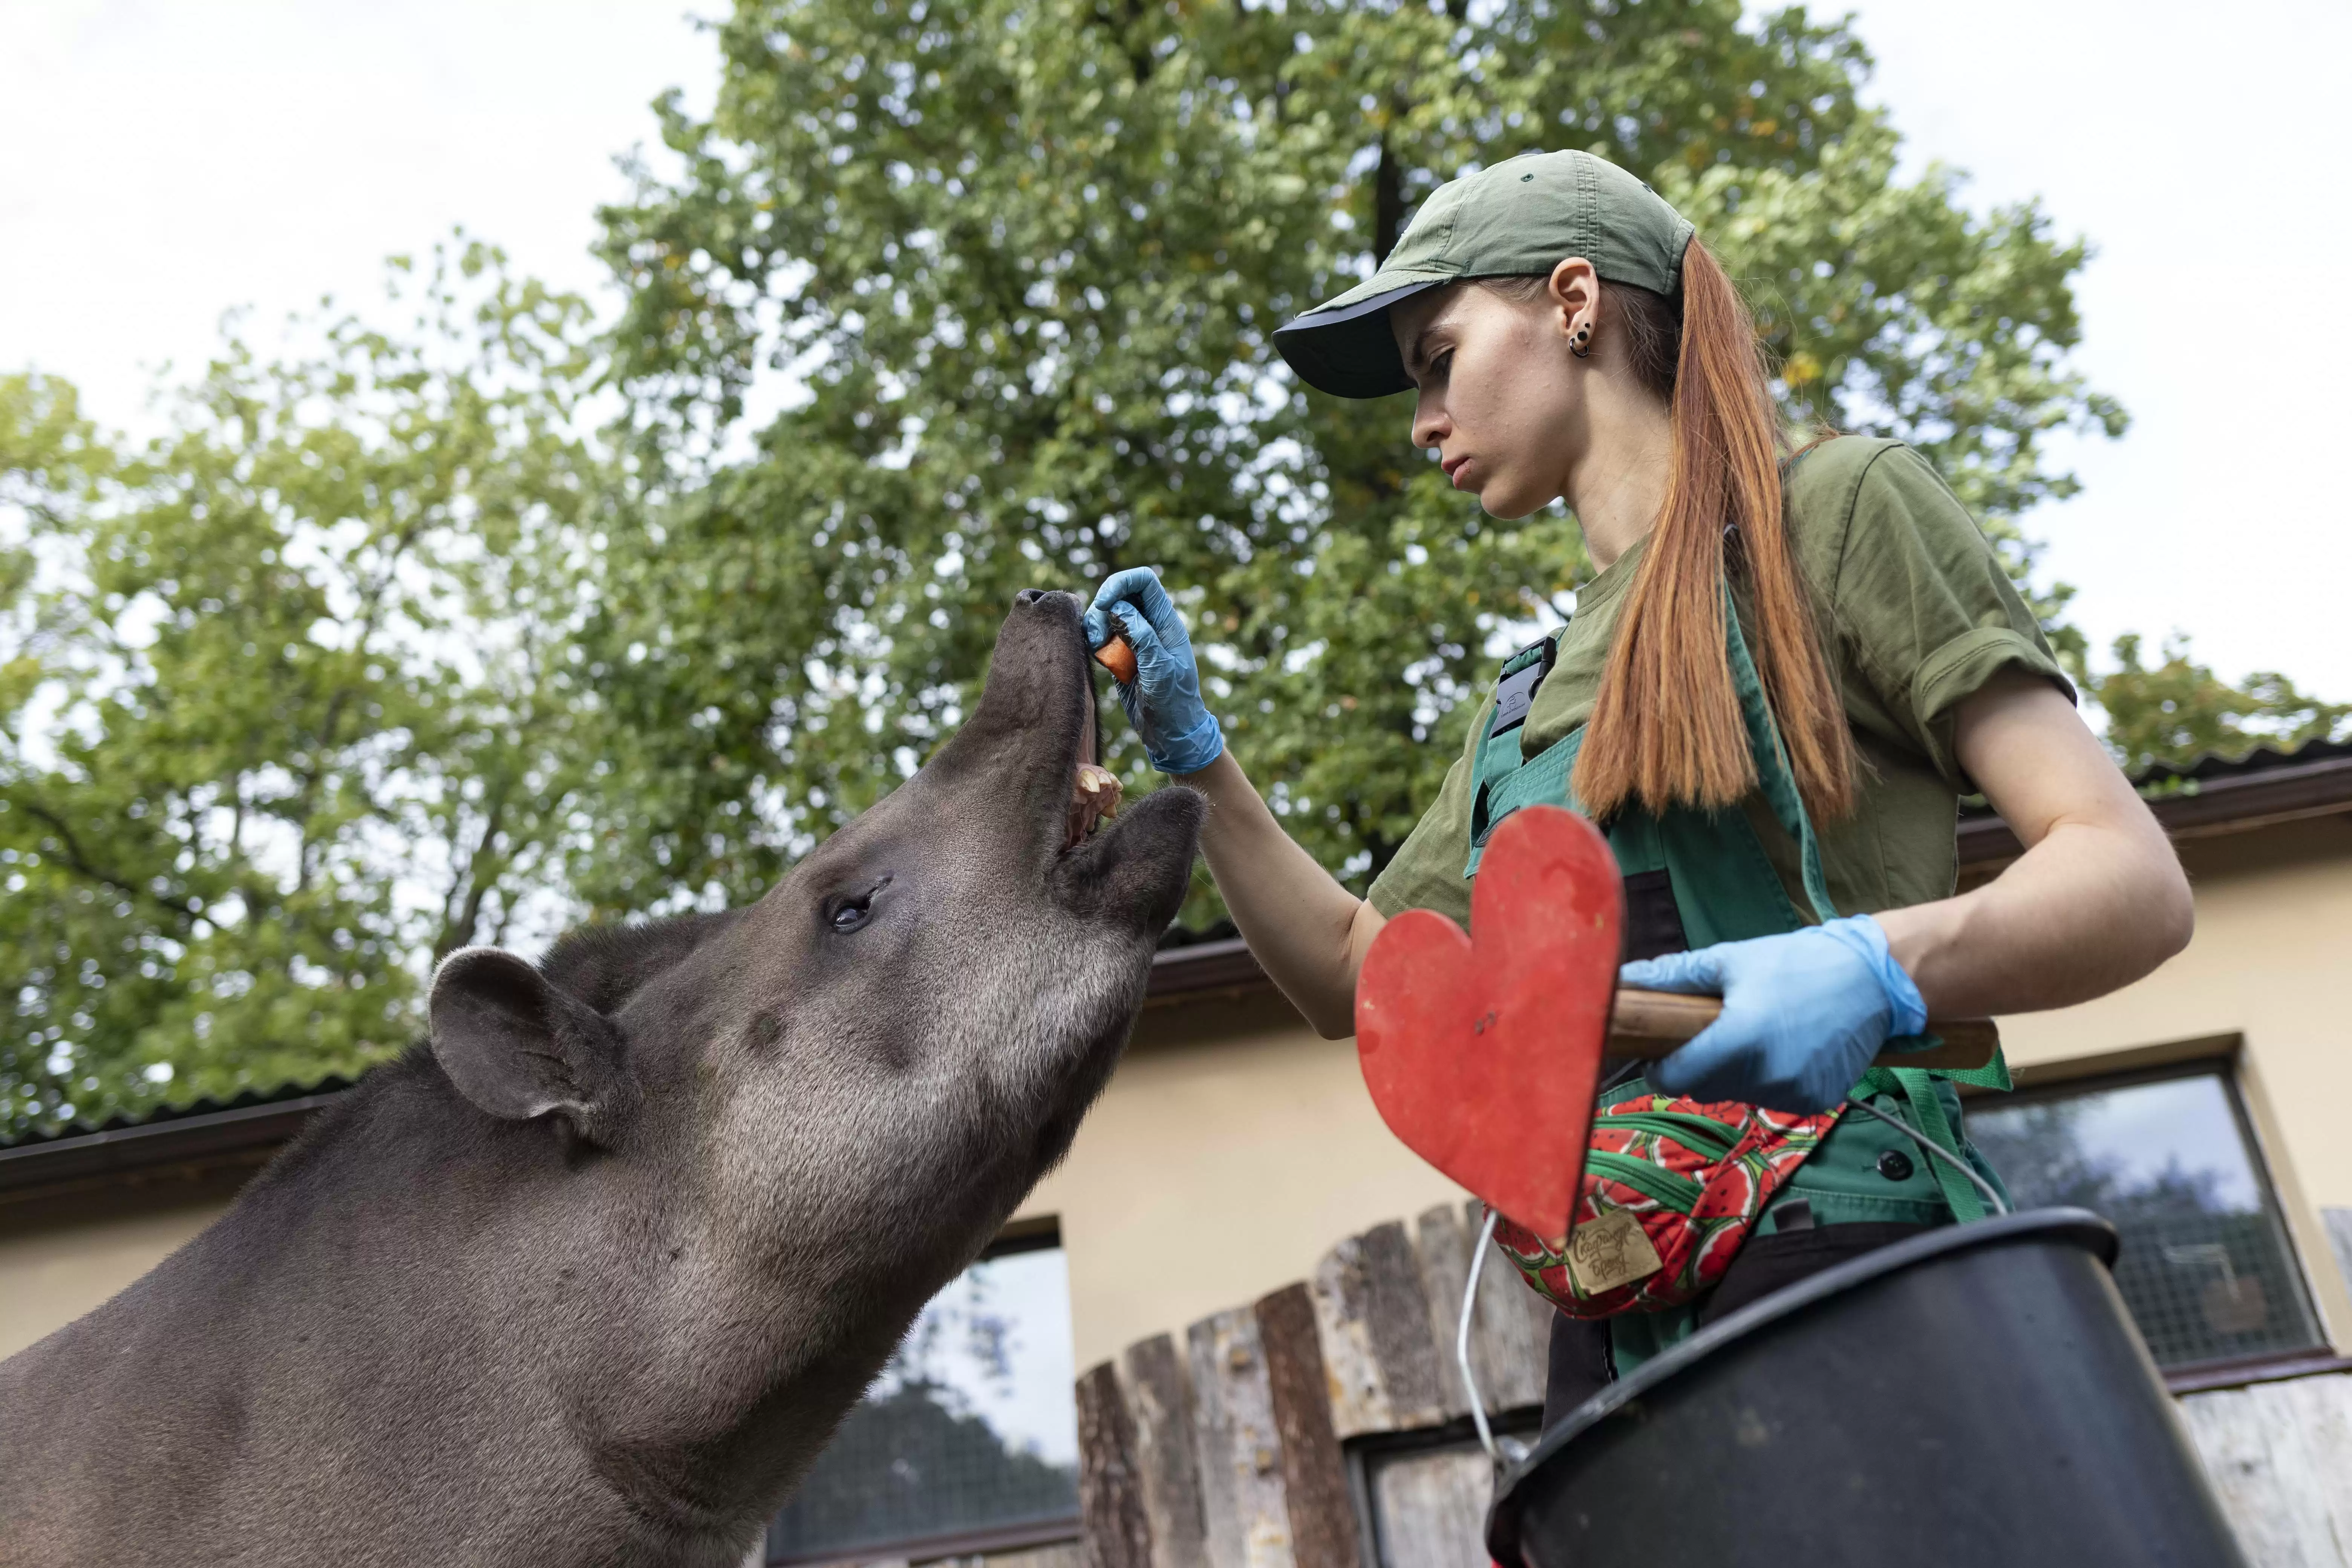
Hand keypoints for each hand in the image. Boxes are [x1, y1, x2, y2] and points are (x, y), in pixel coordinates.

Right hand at [1084, 567, 1223, 774]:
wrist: (1170, 733)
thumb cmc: (1173, 703)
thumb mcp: (1161, 670)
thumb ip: (1142, 637)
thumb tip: (1119, 608)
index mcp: (1166, 623)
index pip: (1144, 582)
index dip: (1121, 583)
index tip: (1104, 605)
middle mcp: (1150, 625)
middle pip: (1120, 593)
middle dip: (1102, 607)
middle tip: (1097, 636)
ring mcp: (1134, 639)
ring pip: (1107, 613)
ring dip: (1095, 624)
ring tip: (1096, 648)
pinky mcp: (1121, 654)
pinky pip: (1102, 635)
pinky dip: (1093, 640)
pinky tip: (1096, 654)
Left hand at [1622, 915, 1927, 1112]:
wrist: (1873, 979)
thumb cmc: (1797, 963)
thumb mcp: (1731, 961)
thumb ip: (1674, 976)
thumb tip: (1624, 979)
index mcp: (1739, 1039)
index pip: (1675, 1077)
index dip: (1659, 1067)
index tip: (1657, 1052)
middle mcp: (1766, 1074)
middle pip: (1703, 1088)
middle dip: (1695, 1067)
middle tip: (1705, 1036)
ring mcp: (1794, 1092)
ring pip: (1737, 1094)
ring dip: (1731, 1074)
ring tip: (1750, 1035)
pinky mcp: (1816, 1101)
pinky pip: (1772, 1098)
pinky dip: (1767, 1080)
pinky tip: (1781, 1049)